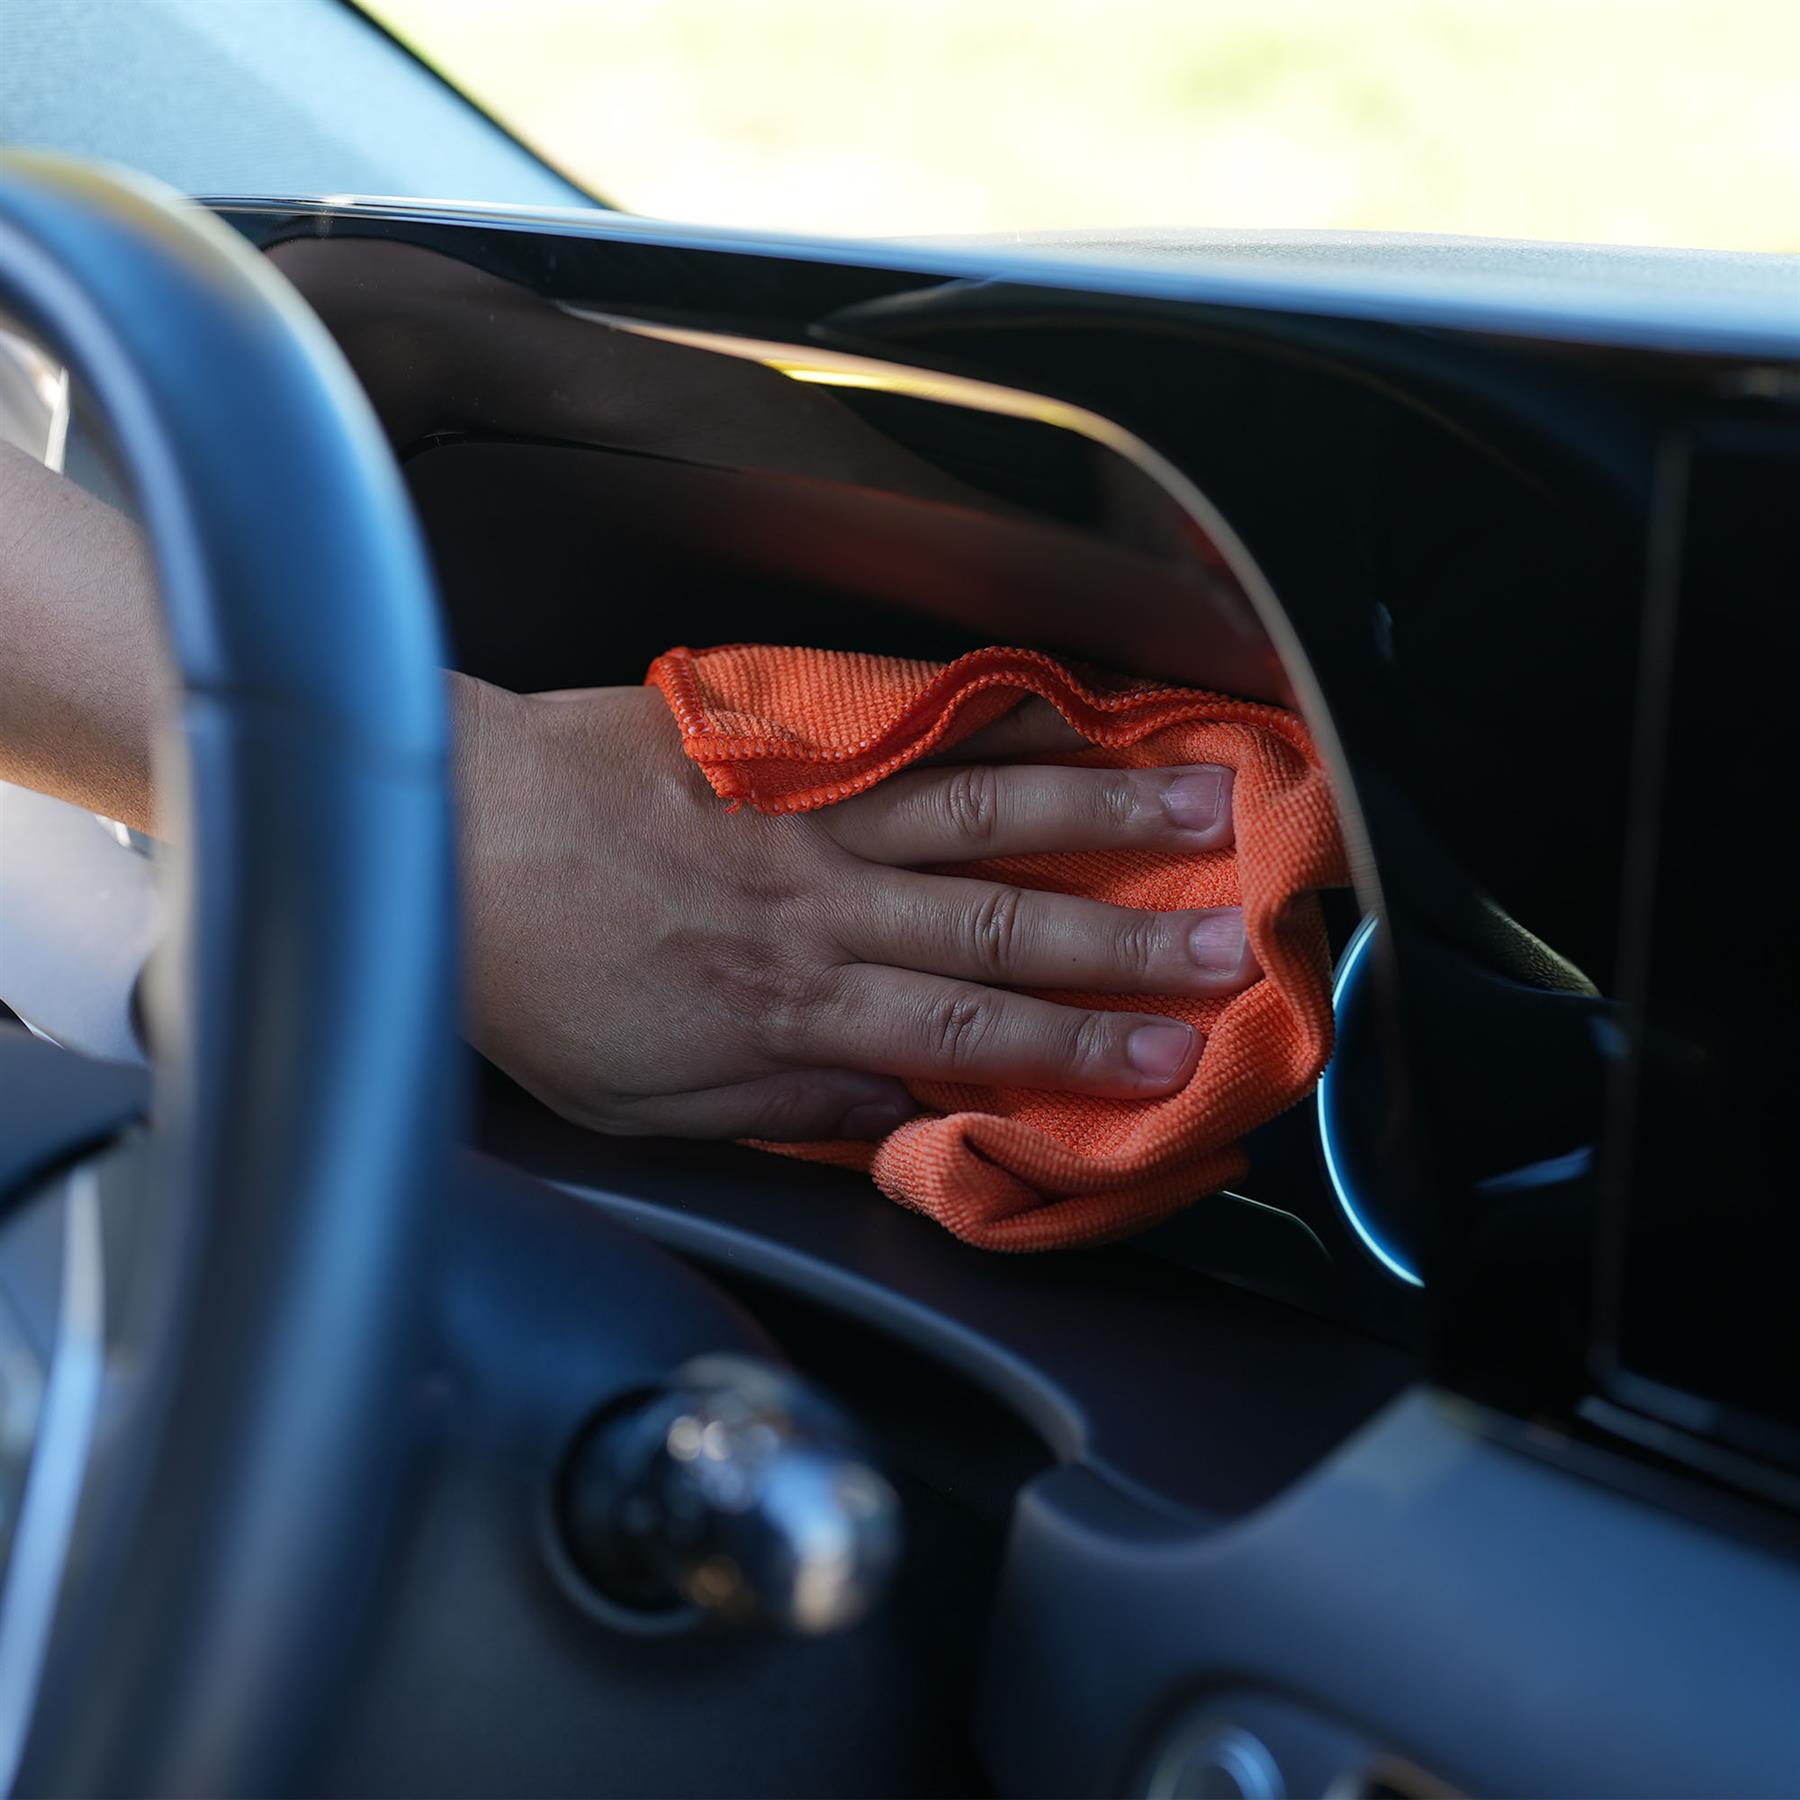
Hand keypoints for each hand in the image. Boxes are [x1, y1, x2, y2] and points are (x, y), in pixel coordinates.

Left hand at [452, 673, 1256, 1141]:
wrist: (448, 837)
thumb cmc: (538, 980)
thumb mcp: (644, 1098)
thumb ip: (781, 1104)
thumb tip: (897, 1111)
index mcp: (793, 1008)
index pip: (966, 1040)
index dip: (1079, 1054)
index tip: (1172, 1061)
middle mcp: (823, 909)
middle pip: (1000, 929)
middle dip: (1125, 942)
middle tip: (1228, 942)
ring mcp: (807, 810)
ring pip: (975, 816)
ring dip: (1095, 813)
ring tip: (1198, 803)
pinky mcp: (779, 734)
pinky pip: (902, 724)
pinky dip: (992, 714)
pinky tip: (1070, 704)